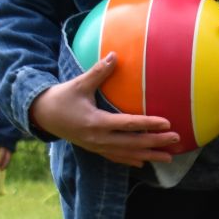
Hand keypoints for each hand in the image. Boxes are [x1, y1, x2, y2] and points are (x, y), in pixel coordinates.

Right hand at [29, 55, 182, 166]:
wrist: (41, 115)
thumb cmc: (61, 97)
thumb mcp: (79, 84)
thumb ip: (98, 72)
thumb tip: (114, 54)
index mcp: (96, 122)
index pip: (128, 124)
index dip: (149, 124)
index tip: (167, 123)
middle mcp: (98, 138)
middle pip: (132, 143)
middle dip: (156, 142)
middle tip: (177, 138)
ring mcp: (96, 146)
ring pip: (127, 154)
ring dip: (149, 156)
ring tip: (169, 158)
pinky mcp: (94, 149)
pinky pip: (115, 157)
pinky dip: (130, 160)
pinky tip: (143, 163)